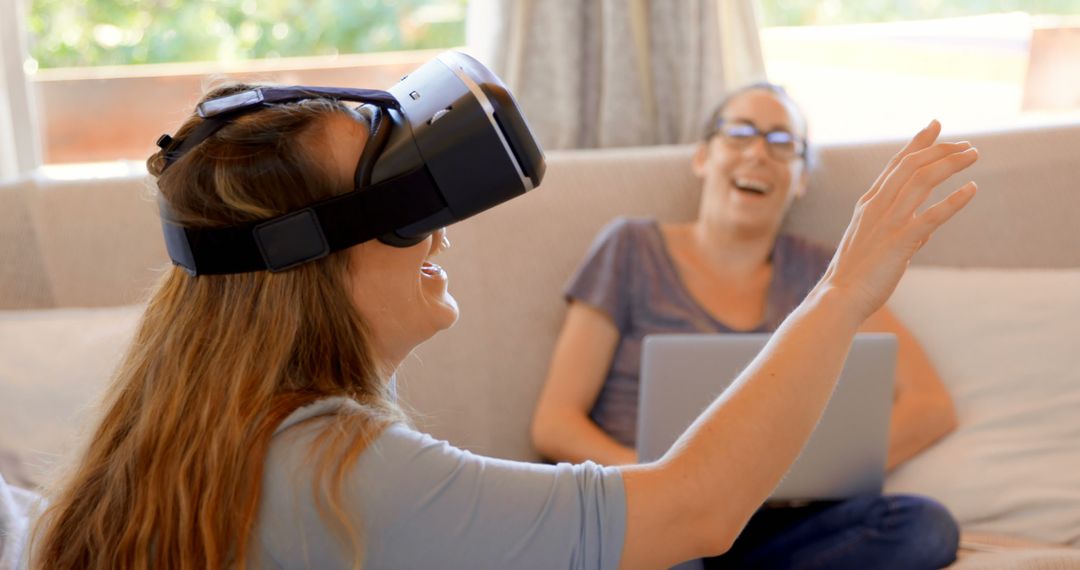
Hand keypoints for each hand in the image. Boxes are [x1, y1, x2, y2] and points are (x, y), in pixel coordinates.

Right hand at [818, 120, 977, 322]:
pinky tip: (971, 190)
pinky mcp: (900, 242)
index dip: (917, 143)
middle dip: (941, 149)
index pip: (896, 164)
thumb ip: (902, 230)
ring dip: (950, 164)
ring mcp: (888, 223)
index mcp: (869, 204)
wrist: (839, 296)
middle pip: (912, 165)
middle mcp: (877, 206)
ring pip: (922, 181)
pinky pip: (931, 215)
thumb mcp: (876, 243)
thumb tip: (927, 229)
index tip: (935, 126)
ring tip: (973, 156)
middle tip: (967, 144)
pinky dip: (954, 200)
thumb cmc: (856, 274)